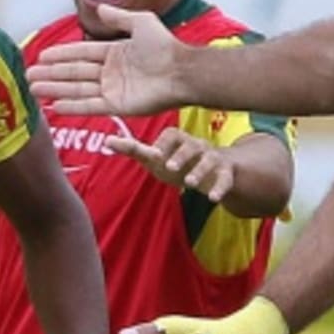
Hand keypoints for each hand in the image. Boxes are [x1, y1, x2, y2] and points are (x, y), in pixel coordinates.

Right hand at [27, 5, 185, 115]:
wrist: (181, 71)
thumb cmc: (165, 46)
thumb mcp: (141, 22)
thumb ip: (119, 16)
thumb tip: (99, 7)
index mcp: (115, 52)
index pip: (81, 53)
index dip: (61, 55)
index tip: (41, 56)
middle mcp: (111, 72)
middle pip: (74, 73)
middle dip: (51, 74)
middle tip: (29, 76)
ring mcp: (113, 90)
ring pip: (77, 89)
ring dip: (55, 89)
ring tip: (34, 89)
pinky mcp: (117, 106)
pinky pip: (90, 106)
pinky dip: (72, 106)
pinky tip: (55, 106)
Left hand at [109, 126, 236, 200]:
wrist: (212, 170)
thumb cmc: (177, 161)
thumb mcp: (155, 157)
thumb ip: (133, 149)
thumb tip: (107, 141)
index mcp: (179, 139)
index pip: (172, 135)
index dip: (163, 144)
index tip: (154, 154)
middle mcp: (197, 145)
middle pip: (191, 145)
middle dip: (181, 155)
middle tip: (169, 167)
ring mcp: (213, 158)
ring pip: (209, 160)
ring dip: (199, 171)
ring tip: (189, 183)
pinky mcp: (226, 173)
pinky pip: (225, 178)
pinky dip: (220, 188)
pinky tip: (213, 199)